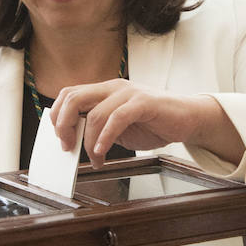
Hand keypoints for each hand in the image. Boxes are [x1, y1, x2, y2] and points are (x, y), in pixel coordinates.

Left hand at [49, 80, 244, 166]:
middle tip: (68, 148)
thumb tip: (75, 141)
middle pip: (74, 99)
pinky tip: (103, 152)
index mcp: (104, 90)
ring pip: (95, 114)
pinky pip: (117, 118)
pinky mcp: (144, 102)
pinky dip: (105, 137)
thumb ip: (98, 128)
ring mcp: (129, 93)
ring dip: (89, 142)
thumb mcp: (118, 126)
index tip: (61, 139)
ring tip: (95, 158)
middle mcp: (113, 87)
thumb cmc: (154, 123)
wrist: (188, 118)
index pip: (69, 95)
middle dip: (64, 126)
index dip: (58, 116)